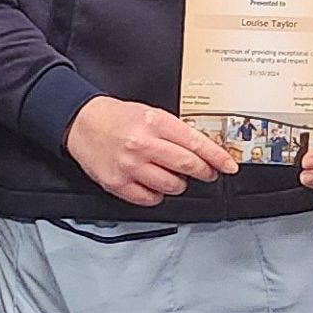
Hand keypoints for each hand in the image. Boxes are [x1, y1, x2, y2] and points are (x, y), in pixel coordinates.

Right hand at [66, 97, 235, 207]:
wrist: (82, 123)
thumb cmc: (119, 118)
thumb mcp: (151, 114)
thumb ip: (176, 131)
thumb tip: (203, 150)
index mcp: (155, 123)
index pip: (195, 143)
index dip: (217, 157)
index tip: (229, 165)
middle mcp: (143, 145)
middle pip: (187, 166)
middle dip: (204, 172)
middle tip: (207, 173)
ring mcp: (130, 167)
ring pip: (171, 186)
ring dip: (179, 184)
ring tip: (172, 174)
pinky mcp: (118, 184)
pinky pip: (150, 198)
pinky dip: (157, 194)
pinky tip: (154, 183)